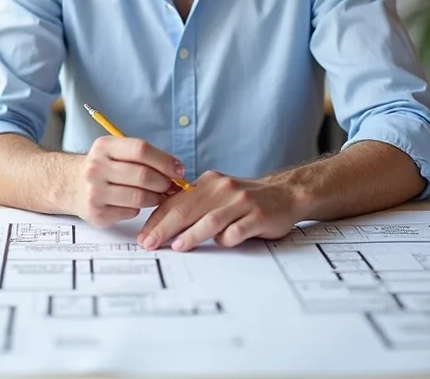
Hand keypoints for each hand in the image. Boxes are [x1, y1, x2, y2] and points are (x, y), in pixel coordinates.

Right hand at [71, 136, 182, 227]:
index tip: (179, 169)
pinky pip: (130, 212)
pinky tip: (135, 203)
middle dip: (164, 182)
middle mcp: (96, 167)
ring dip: (155, 198)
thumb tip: (176, 170)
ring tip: (158, 195)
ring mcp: (94, 191)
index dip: (165, 160)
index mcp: (104, 146)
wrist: (71, 184)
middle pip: (143, 175)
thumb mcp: (116, 151)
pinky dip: (139, 209)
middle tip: (171, 186)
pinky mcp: (97, 213)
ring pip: (139, 197)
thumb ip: (143, 157)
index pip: (141, 149)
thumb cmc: (103, 167)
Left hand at [137, 171, 302, 250]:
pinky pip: (239, 228)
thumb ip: (194, 206)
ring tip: (177, 246)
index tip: (144, 236)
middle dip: (165, 228)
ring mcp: (241, 201)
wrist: (285, 194)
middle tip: (150, 243)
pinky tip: (220, 243)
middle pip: (188, 209)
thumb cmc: (244, 200)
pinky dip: (228, 237)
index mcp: (208, 183)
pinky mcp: (258, 215)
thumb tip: (161, 226)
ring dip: (193, 233)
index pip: (175, 201)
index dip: (157, 219)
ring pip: (212, 218)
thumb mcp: (217, 196)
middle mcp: (222, 188)